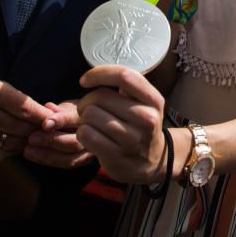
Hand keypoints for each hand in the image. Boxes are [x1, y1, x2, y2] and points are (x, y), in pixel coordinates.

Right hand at [0, 75, 52, 157]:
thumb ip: (16, 99)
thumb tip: (42, 113)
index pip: (24, 106)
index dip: (41, 115)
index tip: (52, 118)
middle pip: (20, 126)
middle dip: (36, 129)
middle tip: (46, 130)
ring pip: (12, 142)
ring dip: (26, 141)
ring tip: (33, 137)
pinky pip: (1, 151)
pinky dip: (13, 148)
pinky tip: (17, 143)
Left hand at [23, 101, 94, 168]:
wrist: (90, 124)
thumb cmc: (75, 111)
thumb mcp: (70, 106)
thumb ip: (60, 109)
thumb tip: (48, 107)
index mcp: (92, 116)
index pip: (76, 119)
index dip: (61, 121)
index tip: (44, 124)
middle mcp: (95, 136)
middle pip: (74, 143)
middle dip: (51, 141)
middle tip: (31, 138)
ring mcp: (91, 151)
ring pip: (70, 158)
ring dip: (46, 155)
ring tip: (27, 150)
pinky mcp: (83, 160)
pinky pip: (66, 164)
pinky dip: (47, 160)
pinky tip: (32, 154)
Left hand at [76, 65, 165, 184]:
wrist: (152, 162)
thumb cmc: (140, 125)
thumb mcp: (144, 103)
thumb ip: (127, 86)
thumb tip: (93, 75)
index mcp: (153, 100)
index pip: (124, 76)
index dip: (99, 74)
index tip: (85, 80)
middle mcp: (147, 118)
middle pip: (100, 96)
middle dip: (86, 100)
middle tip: (88, 108)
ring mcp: (132, 139)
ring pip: (90, 115)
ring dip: (83, 118)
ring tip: (91, 123)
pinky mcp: (116, 156)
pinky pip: (85, 134)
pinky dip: (82, 133)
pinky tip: (90, 136)